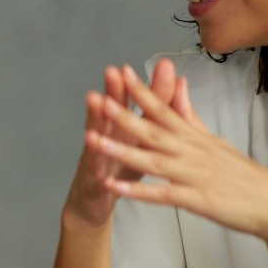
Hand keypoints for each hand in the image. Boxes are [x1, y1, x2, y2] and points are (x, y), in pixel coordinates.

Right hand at [63, 59, 180, 229]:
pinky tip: (95, 157)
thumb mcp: (142, 141)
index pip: (137, 104)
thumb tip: (176, 83)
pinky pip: (94, 172)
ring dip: (95, 118)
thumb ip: (158, 112)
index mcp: (126, 129)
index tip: (161, 65)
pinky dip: (95, 164)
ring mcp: (97, 157)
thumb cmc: (120, 169)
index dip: (146, 85)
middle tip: (114, 71)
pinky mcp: (92, 180)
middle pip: (113, 111)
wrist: (93, 203)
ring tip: (95, 100)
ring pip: (98, 136)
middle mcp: (109, 137)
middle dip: (115, 91)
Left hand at [90, 65, 267, 245]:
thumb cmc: (245, 177)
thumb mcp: (217, 142)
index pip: (165, 109)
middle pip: (153, 130)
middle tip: (98, 98)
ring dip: (121, 149)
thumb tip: (180, 86)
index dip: (142, 91)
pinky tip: (114, 186)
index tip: (120, 72)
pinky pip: (162, 194)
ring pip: (152, 159)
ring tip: (93, 140)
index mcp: (196, 138)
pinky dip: (137, 190)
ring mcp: (195, 175)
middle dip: (123, 114)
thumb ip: (192, 117)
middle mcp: (193, 152)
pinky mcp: (198, 200)